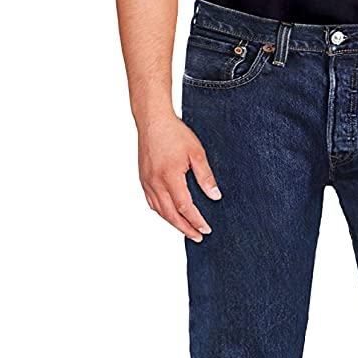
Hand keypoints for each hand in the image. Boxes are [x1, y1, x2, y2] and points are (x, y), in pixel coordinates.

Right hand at [138, 113, 221, 240]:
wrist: (153, 121)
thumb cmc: (175, 133)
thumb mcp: (196, 152)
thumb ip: (205, 176)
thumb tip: (215, 196)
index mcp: (170, 177)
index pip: (185, 207)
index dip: (196, 221)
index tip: (206, 229)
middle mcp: (156, 182)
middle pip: (170, 214)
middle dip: (185, 228)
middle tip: (197, 237)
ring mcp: (147, 181)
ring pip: (159, 210)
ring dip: (173, 222)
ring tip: (185, 229)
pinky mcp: (143, 178)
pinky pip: (151, 201)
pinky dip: (161, 212)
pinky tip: (169, 214)